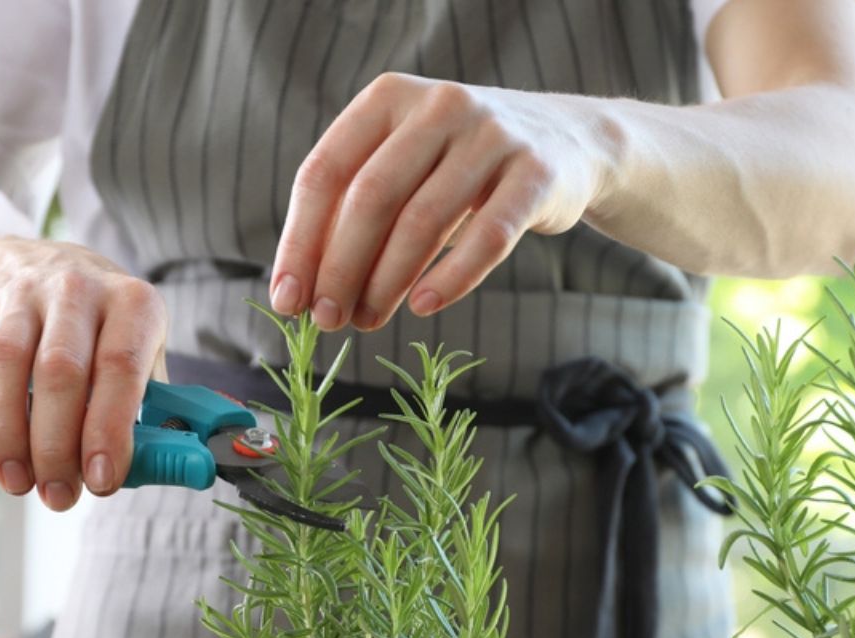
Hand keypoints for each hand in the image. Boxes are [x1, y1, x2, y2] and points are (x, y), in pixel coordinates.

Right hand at [0, 240, 165, 509]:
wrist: (29, 270)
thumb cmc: (95, 336)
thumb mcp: (134, 358)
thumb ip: (149, 413)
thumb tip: (170, 467)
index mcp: (132, 304)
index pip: (121, 367)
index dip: (109, 430)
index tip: (100, 481)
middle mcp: (77, 287)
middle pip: (59, 370)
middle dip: (55, 446)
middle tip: (56, 495)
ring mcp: (21, 288)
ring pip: (4, 362)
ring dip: (7, 434)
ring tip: (16, 480)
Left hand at [270, 73, 608, 331]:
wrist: (568, 143)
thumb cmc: (459, 168)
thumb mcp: (403, 169)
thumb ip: (354, 213)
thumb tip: (302, 291)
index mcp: (388, 99)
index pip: (325, 172)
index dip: (300, 241)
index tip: (287, 299)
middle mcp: (438, 106)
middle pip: (370, 197)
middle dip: (340, 268)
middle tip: (327, 319)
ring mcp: (491, 136)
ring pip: (423, 220)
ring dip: (387, 282)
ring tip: (368, 321)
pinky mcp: (536, 174)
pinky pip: (488, 236)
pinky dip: (451, 278)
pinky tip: (423, 307)